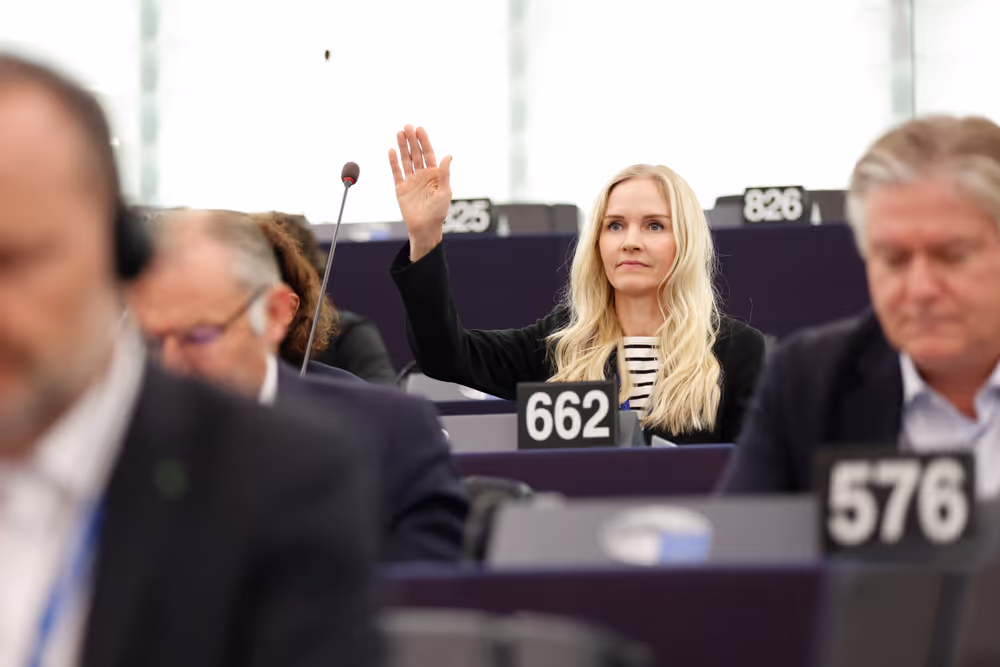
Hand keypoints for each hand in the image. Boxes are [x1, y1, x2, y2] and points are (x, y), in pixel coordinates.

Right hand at [389, 125, 452, 260]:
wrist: (425, 227)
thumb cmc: (438, 211)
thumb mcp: (445, 191)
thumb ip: (444, 173)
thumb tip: (448, 156)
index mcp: (434, 174)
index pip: (428, 154)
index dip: (424, 141)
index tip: (419, 129)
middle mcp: (422, 175)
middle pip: (416, 154)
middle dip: (412, 140)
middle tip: (407, 126)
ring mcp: (411, 180)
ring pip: (406, 160)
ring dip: (403, 147)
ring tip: (399, 133)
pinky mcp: (401, 188)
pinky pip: (396, 172)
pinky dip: (394, 162)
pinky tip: (392, 151)